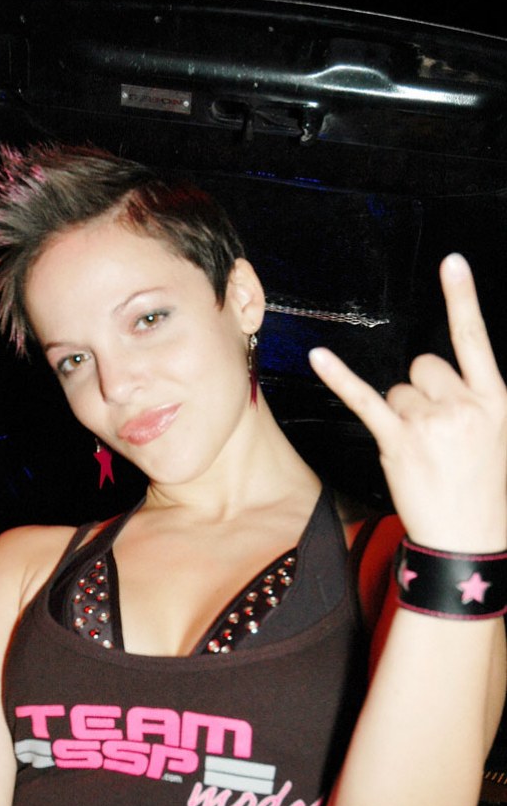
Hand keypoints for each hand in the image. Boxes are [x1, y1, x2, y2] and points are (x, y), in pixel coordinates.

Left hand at [308, 254, 506, 551]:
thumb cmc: (484, 493)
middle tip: (434, 433)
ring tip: (421, 452)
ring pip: (397, 390)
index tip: (452, 263)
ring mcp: (429, 422)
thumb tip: (438, 383)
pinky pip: (364, 399)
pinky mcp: (397, 441)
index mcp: (494, 400)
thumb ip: (473, 403)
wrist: (469, 542)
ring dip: (401, 415)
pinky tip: (318, 356)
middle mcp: (463, 404)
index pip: (475, 338)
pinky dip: (339, 377)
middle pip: (425, 366)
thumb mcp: (497, 439)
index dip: (463, 298)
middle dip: (423, 392)